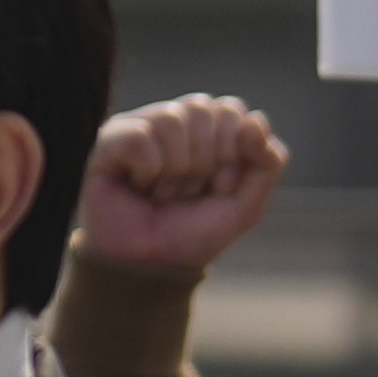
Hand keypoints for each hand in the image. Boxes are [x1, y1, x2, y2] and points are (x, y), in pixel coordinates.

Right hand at [84, 96, 289, 273]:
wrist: (150, 267)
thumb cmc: (193, 234)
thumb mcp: (246, 206)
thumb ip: (268, 163)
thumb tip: (254, 120)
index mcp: (209, 130)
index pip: (231, 109)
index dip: (232, 150)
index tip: (222, 188)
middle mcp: (176, 121)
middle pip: (202, 108)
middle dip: (205, 161)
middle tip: (192, 193)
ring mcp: (141, 127)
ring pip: (171, 119)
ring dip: (176, 169)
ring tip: (166, 193)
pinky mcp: (110, 141)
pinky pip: (139, 136)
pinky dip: (148, 170)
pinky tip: (141, 186)